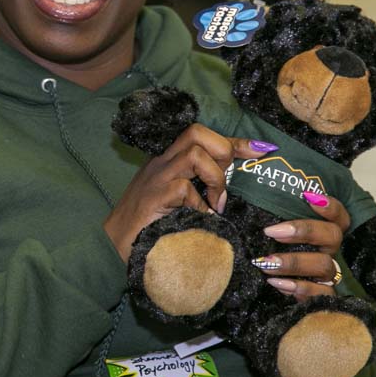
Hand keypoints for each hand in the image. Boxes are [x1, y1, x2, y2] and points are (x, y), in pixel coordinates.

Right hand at [103, 125, 271, 261]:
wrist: (113, 244)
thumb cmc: (149, 226)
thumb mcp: (178, 203)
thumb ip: (197, 191)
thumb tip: (227, 195)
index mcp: (168, 160)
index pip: (203, 137)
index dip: (236, 141)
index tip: (262, 149)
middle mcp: (161, 162)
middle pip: (196, 132)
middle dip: (223, 150)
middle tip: (227, 181)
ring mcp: (156, 178)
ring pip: (194, 154)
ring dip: (214, 178)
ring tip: (216, 204)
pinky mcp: (153, 197)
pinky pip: (184, 189)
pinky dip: (199, 205)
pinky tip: (201, 220)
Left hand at [256, 194, 351, 301]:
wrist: (256, 287)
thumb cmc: (264, 246)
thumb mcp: (260, 223)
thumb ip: (253, 203)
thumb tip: (229, 188)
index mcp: (322, 229)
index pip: (339, 215)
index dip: (330, 206)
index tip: (307, 196)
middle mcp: (328, 250)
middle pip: (333, 235)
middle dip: (304, 230)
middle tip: (271, 231)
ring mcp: (326, 274)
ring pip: (325, 265)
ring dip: (294, 262)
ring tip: (266, 263)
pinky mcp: (320, 297)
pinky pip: (320, 294)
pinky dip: (300, 288)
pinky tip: (276, 283)